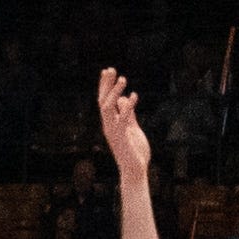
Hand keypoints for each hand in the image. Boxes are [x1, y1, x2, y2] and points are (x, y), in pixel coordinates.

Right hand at [98, 70, 151, 193]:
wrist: (136, 169)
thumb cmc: (134, 150)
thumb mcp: (132, 127)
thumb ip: (128, 113)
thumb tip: (124, 98)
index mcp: (111, 122)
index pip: (105, 100)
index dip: (105, 86)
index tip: (108, 71)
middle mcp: (108, 125)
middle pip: (103, 101)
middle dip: (106, 85)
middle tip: (110, 69)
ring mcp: (113, 130)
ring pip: (108, 107)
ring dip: (114, 92)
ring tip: (123, 79)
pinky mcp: (121, 136)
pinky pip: (122, 119)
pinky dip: (127, 107)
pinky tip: (134, 95)